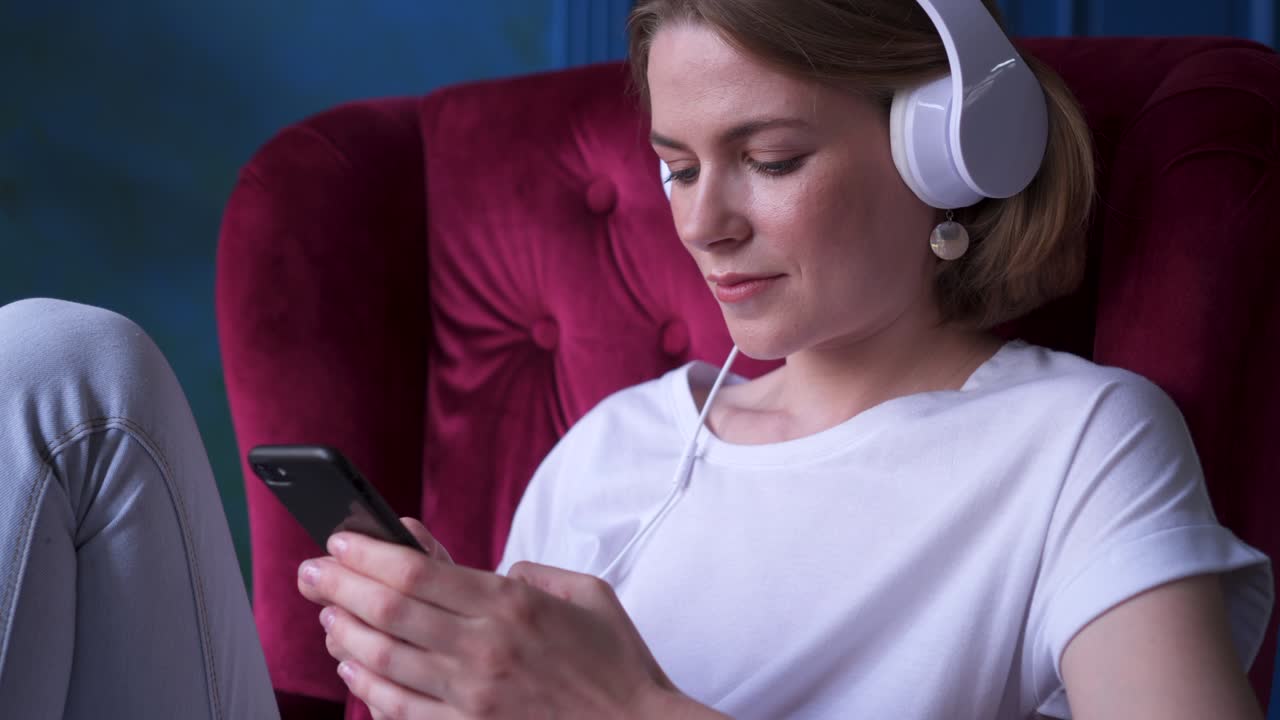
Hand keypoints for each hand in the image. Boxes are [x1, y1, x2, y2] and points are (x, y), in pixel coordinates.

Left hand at [297, 518, 696, 718]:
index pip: (417, 573)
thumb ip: (530, 571)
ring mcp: (474, 697)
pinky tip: (352, 671)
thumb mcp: (586, 593)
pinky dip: (368, 691)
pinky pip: (402, 712)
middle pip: (389, 612)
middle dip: (338, 586)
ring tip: (326, 616)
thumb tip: (482, 569)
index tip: (339, 540)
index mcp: (513, 605)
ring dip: (344, 635)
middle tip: (310, 572)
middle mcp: (485, 649)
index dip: (367, 554)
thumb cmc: (617, 663)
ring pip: (384, 662)